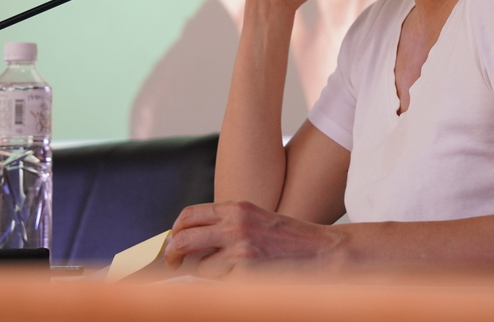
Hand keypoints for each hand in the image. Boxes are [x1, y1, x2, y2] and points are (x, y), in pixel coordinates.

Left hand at [164, 201, 345, 278]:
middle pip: (184, 238)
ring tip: (231, 271)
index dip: (175, 230)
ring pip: (201, 267)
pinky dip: (225, 284)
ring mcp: (239, 249)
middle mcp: (234, 224)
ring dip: (208, 274)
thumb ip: (227, 224)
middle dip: (173, 254)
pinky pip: (219, 283)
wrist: (321, 251)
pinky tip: (244, 278)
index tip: (172, 242)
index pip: (190, 215)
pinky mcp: (245, 272)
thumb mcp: (255, 218)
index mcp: (236, 208)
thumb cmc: (290, 238)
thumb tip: (193, 241)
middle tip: (173, 264)